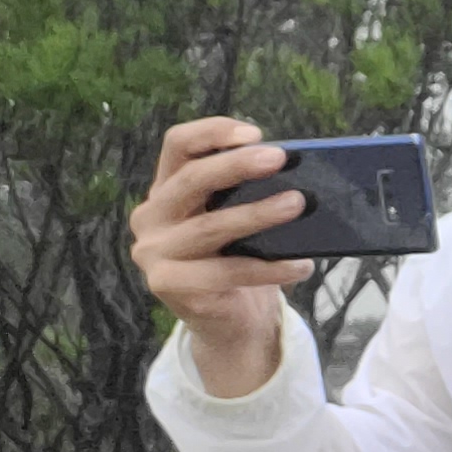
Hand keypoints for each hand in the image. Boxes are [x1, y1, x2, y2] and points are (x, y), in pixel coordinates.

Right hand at [130, 119, 305, 401]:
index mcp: (166, 188)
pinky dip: (269, 268)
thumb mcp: (237, 217)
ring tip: (297, 203)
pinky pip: (225, 272)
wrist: (225, 319)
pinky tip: (301, 265)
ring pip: (210, 227)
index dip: (212, 132)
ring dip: (258, 214)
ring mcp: (154, 252)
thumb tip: (297, 168)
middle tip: (279, 158)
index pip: (177, 145)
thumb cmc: (237, 256)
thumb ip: (248, 192)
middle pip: (191, 180)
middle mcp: (151, 216)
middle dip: (236, 165)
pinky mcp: (167, 285)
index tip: (254, 133)